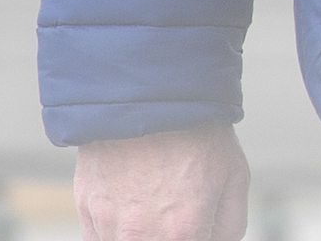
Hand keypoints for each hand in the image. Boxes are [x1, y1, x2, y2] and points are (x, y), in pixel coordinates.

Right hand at [75, 122, 247, 240]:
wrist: (150, 94)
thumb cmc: (198, 134)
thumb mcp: (234, 178)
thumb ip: (227, 226)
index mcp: (183, 235)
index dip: (198, 236)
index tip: (196, 224)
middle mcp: (140, 238)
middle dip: (171, 233)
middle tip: (176, 207)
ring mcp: (108, 225)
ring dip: (141, 232)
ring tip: (157, 201)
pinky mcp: (86, 210)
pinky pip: (99, 237)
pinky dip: (116, 230)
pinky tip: (133, 203)